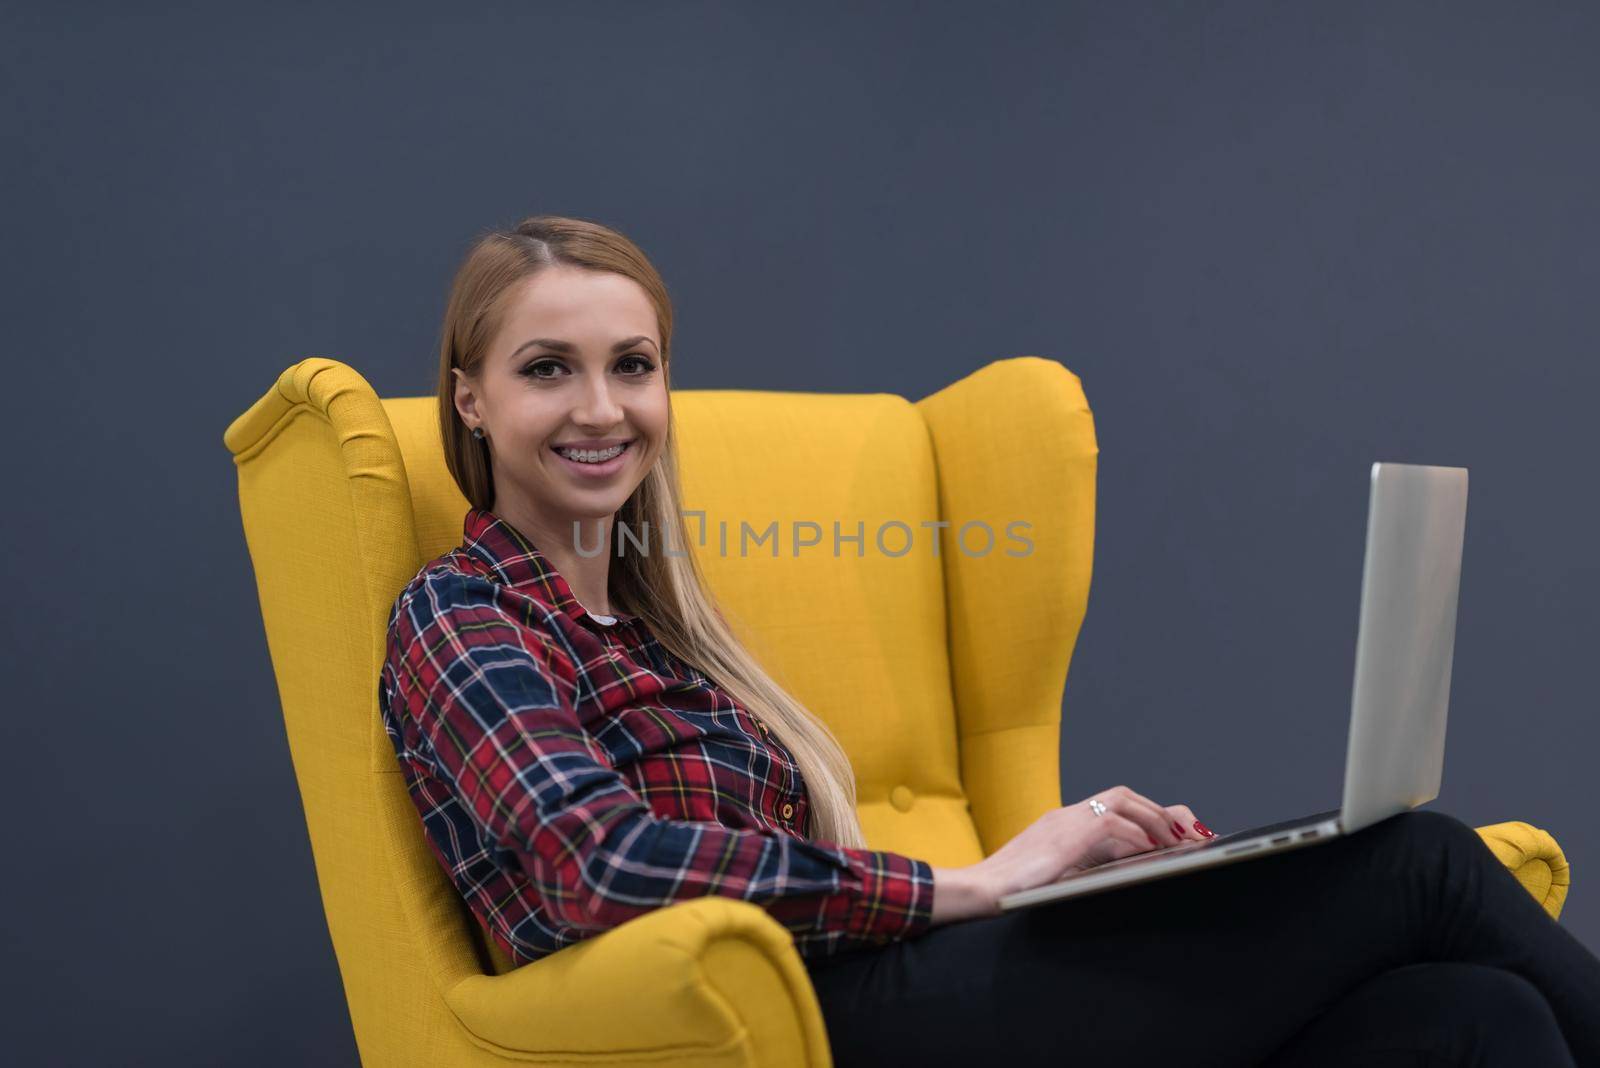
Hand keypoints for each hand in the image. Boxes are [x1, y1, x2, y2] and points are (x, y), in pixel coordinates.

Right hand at [973, 785, 1213, 900]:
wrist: (980, 891)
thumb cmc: (1010, 892)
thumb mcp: (1052, 877)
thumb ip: (1078, 868)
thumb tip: (1112, 874)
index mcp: (1060, 824)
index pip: (1110, 805)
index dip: (1144, 815)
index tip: (1170, 831)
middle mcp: (1064, 815)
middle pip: (1120, 794)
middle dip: (1157, 810)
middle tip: (1185, 831)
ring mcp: (1064, 821)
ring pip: (1120, 799)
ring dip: (1153, 817)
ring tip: (1176, 838)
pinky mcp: (1065, 836)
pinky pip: (1110, 822)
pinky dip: (1136, 833)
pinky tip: (1151, 850)